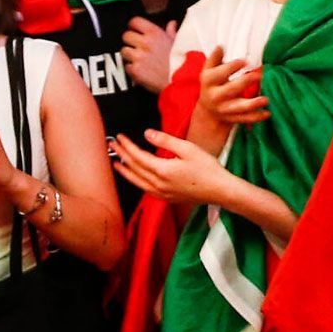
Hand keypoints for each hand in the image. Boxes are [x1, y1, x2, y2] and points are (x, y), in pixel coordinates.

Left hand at [111, 130, 239, 207]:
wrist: (220, 190)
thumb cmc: (207, 168)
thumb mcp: (188, 149)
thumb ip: (165, 140)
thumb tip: (147, 133)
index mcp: (163, 170)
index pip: (138, 156)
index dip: (127, 146)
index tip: (120, 137)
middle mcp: (159, 184)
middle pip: (134, 168)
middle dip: (122, 155)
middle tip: (112, 145)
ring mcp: (162, 193)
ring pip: (137, 181)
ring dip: (125, 171)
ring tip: (116, 163)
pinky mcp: (167, 198)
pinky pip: (145, 189)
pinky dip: (136, 181)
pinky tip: (135, 177)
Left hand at [121, 16, 176, 94]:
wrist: (183, 80)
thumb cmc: (182, 62)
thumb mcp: (178, 43)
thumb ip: (171, 32)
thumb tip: (172, 24)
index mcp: (155, 33)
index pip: (135, 21)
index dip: (133, 26)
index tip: (134, 30)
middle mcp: (145, 43)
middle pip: (126, 36)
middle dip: (130, 41)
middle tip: (136, 47)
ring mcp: (139, 57)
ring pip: (124, 51)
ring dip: (129, 55)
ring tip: (139, 60)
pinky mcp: (136, 71)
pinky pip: (127, 66)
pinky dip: (132, 69)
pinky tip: (142, 70)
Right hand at [199, 54, 269, 125]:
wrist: (208, 111)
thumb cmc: (212, 85)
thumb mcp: (209, 71)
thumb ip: (215, 58)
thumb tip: (221, 46)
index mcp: (209, 82)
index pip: (219, 73)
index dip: (231, 67)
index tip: (244, 60)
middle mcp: (215, 96)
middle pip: (231, 89)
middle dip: (245, 83)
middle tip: (259, 76)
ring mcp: (224, 109)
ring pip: (239, 107)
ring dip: (253, 104)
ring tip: (266, 99)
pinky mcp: (232, 118)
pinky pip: (245, 118)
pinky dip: (257, 117)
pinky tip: (267, 113)